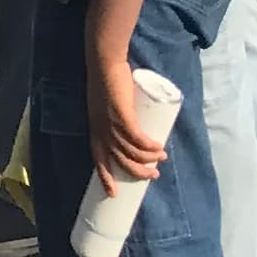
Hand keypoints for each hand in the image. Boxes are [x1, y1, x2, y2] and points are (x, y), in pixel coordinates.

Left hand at [88, 40, 167, 188]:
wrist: (105, 62)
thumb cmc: (107, 82)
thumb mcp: (107, 105)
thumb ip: (116, 117)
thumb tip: (134, 130)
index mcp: (95, 129)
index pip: (98, 159)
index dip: (105, 177)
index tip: (113, 194)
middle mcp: (101, 130)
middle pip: (119, 161)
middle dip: (137, 172)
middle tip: (153, 175)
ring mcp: (111, 124)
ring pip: (131, 152)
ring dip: (148, 159)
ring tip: (161, 159)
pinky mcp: (122, 115)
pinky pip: (138, 139)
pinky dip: (149, 147)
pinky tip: (159, 148)